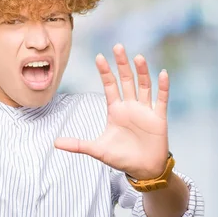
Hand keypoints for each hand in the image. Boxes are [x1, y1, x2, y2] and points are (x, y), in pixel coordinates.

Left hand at [54, 44, 169, 179]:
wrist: (143, 170)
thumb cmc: (121, 158)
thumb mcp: (98, 150)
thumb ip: (78, 144)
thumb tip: (55, 143)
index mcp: (116, 110)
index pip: (109, 86)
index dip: (105, 72)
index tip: (99, 56)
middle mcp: (130, 106)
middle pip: (126, 80)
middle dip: (122, 64)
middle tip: (117, 46)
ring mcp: (145, 110)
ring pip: (143, 86)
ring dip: (142, 72)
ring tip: (137, 57)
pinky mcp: (158, 118)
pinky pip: (161, 99)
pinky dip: (163, 87)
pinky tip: (162, 74)